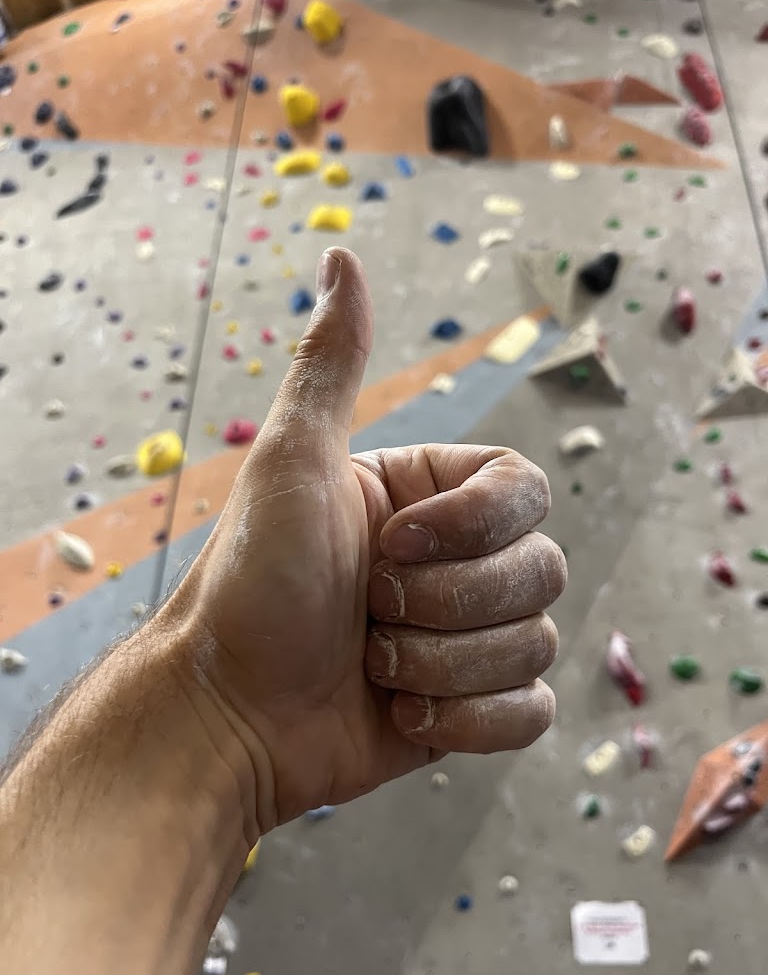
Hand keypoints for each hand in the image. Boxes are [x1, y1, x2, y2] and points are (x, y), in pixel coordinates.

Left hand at [163, 249, 566, 832]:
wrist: (227, 715)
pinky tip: (404, 714)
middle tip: (369, 614)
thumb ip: (332, 364)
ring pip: (535, 642)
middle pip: (542, 570)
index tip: (392, 547)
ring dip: (443, 664)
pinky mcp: (470, 707)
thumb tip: (342, 254)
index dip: (471, 528)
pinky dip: (471, 719)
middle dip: (448, 605)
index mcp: (427, 499)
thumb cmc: (250, 585)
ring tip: (371, 664)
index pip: (523, 491)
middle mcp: (454, 562)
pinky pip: (530, 711)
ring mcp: (466, 637)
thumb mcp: (291, 463)